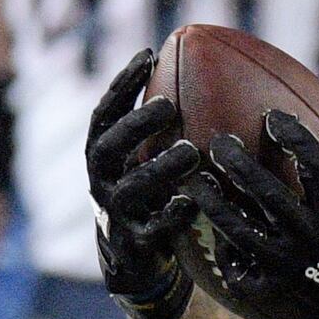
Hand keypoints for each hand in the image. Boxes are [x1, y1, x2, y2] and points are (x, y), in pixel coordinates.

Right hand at [85, 50, 203, 318]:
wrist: (136, 263)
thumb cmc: (152, 200)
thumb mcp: (150, 163)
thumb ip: (167, 132)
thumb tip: (214, 79)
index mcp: (105, 159)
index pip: (104, 115)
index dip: (121, 85)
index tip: (148, 55)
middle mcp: (103, 183)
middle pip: (107, 148)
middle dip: (134, 126)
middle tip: (166, 107)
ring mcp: (117, 216)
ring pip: (131, 189)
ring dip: (160, 168)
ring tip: (191, 152)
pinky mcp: (136, 246)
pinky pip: (153, 231)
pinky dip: (172, 215)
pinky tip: (192, 202)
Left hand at [190, 109, 318, 318]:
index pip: (314, 163)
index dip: (292, 135)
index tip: (274, 118)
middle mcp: (312, 236)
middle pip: (266, 193)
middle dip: (238, 163)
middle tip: (218, 143)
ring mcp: (290, 264)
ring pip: (241, 230)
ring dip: (214, 204)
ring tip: (196, 183)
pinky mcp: (278, 288)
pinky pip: (241, 271)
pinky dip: (225, 254)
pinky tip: (214, 236)